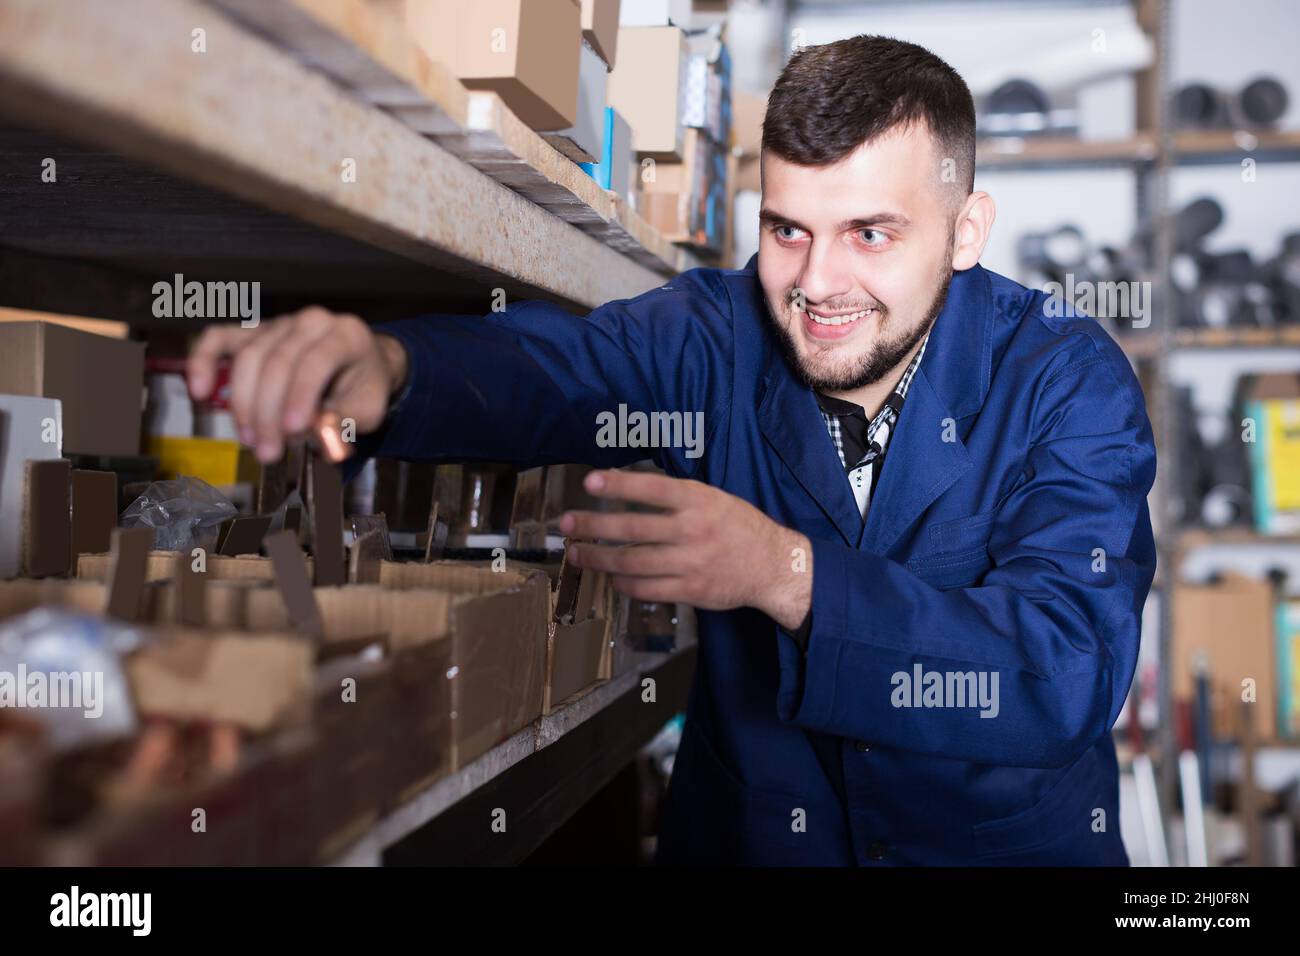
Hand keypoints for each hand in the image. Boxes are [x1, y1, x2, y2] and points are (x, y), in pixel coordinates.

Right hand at [186, 307, 408, 462]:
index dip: (300, 397)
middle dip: (268, 412)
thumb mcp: (370, 409)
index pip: (315, 362)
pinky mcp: (254, 332)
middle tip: (268, 452)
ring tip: (252, 441)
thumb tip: (318, 431)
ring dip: (244, 404)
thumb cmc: (364, 387)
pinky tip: (199, 390)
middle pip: (277, 362)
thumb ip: (345, 418)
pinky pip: (220, 338)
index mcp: (345, 335)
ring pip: (249, 358)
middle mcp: (310, 321)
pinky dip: (203, 360)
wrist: (362, 364)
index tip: (291, 432)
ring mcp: (279, 324)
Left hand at [559, 469, 812, 630]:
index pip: (651, 489)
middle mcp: (693, 530)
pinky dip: (625, 584)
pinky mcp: (691, 591)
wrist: (773, 566)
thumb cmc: (739, 527)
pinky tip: (612, 577)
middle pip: (632, 528)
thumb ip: (677, 496)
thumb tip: (629, 489)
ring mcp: (690, 563)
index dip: (618, 484)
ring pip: (633, 562)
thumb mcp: (715, 498)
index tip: (589, 482)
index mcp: (699, 501)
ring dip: (599, 558)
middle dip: (593, 525)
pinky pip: (647, 589)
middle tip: (566, 523)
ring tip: (577, 553)